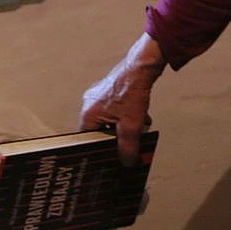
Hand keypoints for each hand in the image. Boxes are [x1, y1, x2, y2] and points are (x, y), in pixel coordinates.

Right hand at [79, 33, 166, 164]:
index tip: (109, 158)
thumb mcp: (130, 126)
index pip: (88, 141)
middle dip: (117, 138)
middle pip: (101, 131)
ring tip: (138, 131)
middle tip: (128, 145)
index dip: (100, 151)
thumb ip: (127, 148)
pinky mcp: (112, 91)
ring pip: (111, 121)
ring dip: (125, 127)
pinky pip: (117, 110)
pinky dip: (129, 116)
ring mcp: (100, 96)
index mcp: (88, 114)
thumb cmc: (131, 91)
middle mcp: (90, 104)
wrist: (142, 67)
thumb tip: (126, 163)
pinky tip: (142, 119)